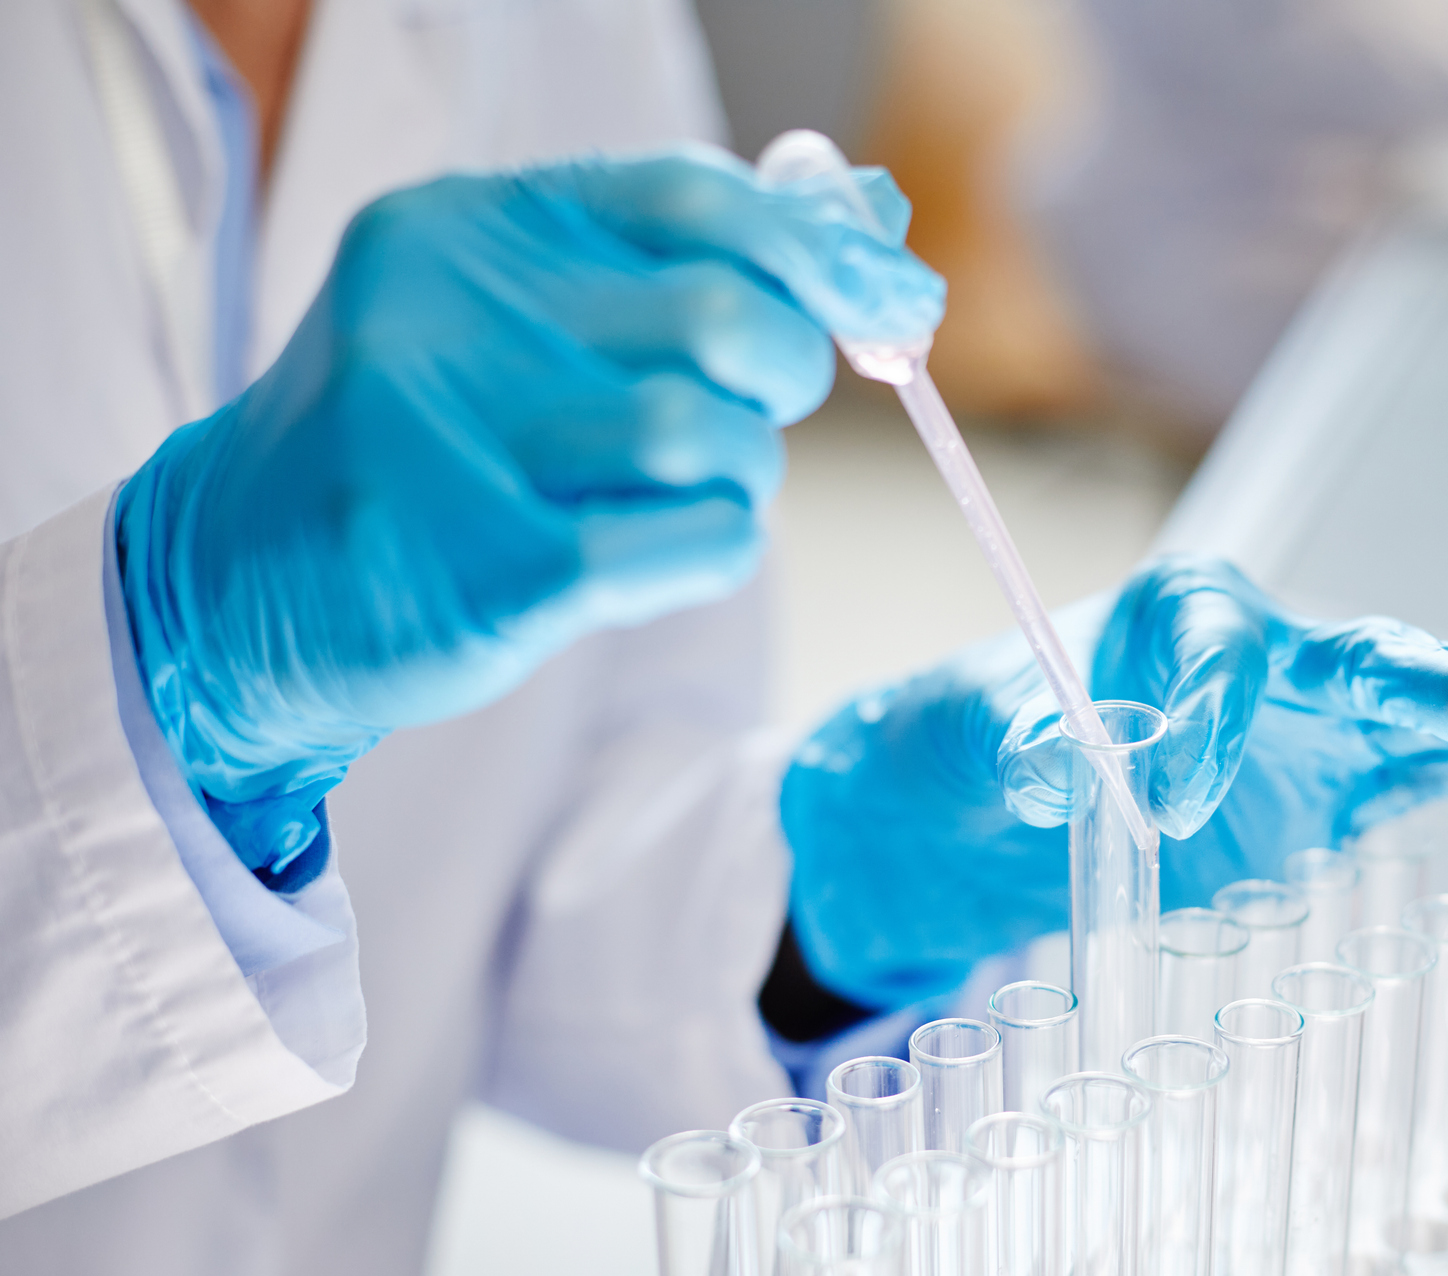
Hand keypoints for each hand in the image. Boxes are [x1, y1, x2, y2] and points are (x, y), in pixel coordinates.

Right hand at [116, 149, 942, 873]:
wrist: (241, 582)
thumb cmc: (422, 440)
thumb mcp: (513, 314)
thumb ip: (673, 262)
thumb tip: (869, 221)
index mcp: (465, 229)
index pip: (697, 197)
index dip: (818, 250)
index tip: (881, 296)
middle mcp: (448, 317)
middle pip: (726, 318)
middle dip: (787, 370)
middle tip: (750, 409)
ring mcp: (458, 445)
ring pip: (712, 436)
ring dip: (741, 472)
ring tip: (684, 488)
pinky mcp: (491, 571)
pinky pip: (699, 543)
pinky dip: (715, 546)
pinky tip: (658, 547)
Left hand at [780, 555, 1447, 1008]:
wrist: (969, 814)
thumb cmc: (964, 749)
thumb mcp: (959, 739)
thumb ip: (1011, 741)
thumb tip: (1056, 769)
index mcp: (1169, 616)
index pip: (1215, 650)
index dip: (1206, 718)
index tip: (1159, 800)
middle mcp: (1257, 655)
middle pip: (1345, 657)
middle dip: (1409, 678)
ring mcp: (1307, 727)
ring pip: (1408, 706)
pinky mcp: (1330, 795)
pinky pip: (1420, 769)